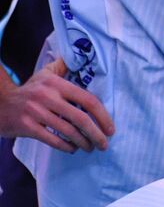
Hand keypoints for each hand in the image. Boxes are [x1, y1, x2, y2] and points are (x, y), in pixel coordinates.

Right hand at [0, 59, 114, 152]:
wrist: (0, 102)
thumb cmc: (30, 89)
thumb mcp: (45, 74)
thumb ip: (64, 67)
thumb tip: (82, 57)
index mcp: (57, 84)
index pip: (88, 100)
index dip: (103, 116)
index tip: (110, 128)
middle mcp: (47, 96)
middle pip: (80, 118)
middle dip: (96, 134)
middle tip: (104, 144)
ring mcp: (36, 112)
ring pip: (68, 131)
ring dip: (83, 142)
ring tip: (90, 147)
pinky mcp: (26, 126)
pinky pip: (52, 139)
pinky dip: (66, 146)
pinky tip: (73, 148)